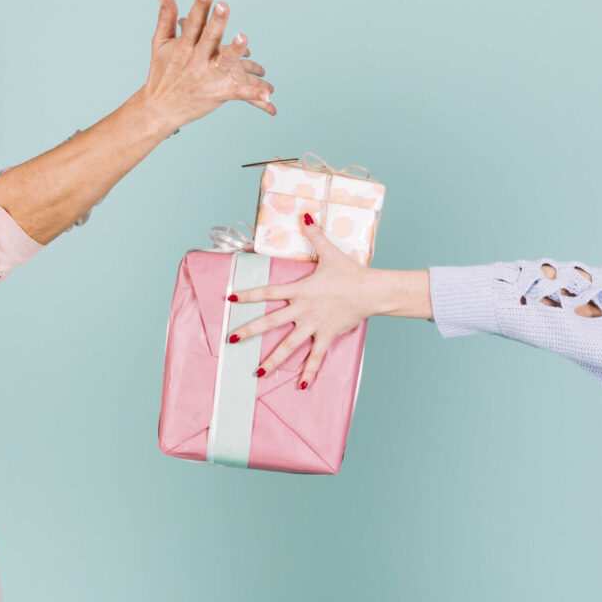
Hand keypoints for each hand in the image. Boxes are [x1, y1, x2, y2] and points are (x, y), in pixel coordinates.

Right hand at [137, 0, 275, 132]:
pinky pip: (238, 93)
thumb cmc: (162, 72)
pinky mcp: (219, 93)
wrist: (160, 109)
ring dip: (234, 51)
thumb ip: (166, 16)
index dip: (199, 7)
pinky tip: (269, 95)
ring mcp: (208, 77)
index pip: (192, 24)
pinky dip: (253, 94)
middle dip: (216, 23)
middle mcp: (195, 61)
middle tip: (224, 6)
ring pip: (224, 62)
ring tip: (244, 39)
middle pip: (209, 39)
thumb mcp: (160, 43)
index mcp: (183, 47)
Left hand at [232, 215, 387, 386]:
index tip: (230, 300)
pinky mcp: (327, 336)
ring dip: (272, 360)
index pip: (268, 293)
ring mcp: (314, 325)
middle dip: (249, 331)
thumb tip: (305, 213)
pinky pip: (316, 358)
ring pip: (289, 345)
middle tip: (231, 340)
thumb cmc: (350, 272)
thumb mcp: (329, 252)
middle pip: (270, 322)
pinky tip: (301, 388)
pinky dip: (309, 373)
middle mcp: (303, 309)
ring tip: (257, 372)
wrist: (371, 291)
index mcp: (300, 289)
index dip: (248, 295)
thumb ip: (314, 233)